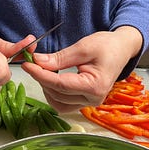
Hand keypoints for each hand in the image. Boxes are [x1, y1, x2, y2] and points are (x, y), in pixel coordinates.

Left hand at [22, 26, 141, 112]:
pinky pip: (64, 104)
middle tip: (33, 64)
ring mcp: (90, 102)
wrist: (122, 49)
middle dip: (42, 80)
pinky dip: (54, 94)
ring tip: (43, 72)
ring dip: (47, 89)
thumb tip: (38, 62)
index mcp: (95, 86)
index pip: (60, 84)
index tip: (27, 64)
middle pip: (58, 95)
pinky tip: (52, 81)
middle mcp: (93, 99)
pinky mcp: (86, 101)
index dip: (40, 75)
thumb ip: (60, 58)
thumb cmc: (107, 45)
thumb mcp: (84, 47)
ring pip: (59, 104)